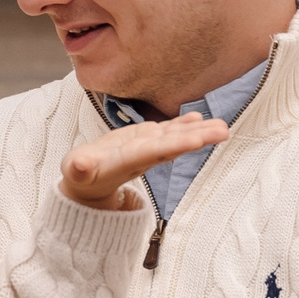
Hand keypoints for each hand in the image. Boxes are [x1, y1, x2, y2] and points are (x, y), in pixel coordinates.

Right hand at [60, 113, 229, 208]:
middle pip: (174, 145)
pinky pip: (168, 132)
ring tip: (222, 126)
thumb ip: (79, 168)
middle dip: (198, 138)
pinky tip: (198, 116)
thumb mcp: (75, 171)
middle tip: (223, 131)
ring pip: (176, 138)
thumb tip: (80, 166)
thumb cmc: (80, 175)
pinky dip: (184, 124)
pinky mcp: (146, 140)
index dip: (175, 146)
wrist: (88, 181)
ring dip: (199, 131)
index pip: (155, 153)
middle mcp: (144, 156)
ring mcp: (148, 148)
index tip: (196, 141)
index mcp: (128, 161)